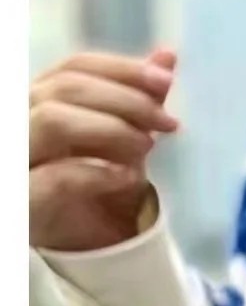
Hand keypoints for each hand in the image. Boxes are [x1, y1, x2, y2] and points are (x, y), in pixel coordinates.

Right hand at [29, 47, 179, 252]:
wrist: (86, 249)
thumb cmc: (99, 189)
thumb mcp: (125, 142)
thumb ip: (140, 101)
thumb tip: (167, 56)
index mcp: (42, 100)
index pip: (74, 67)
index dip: (121, 69)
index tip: (166, 81)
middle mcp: (21, 121)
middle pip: (65, 88)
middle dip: (124, 99)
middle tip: (167, 122)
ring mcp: (18, 158)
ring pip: (52, 120)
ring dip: (110, 129)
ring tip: (148, 149)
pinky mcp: (22, 200)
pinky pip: (56, 176)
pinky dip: (98, 172)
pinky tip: (130, 178)